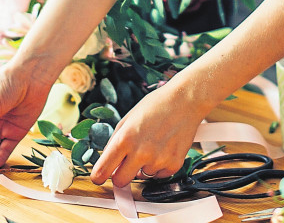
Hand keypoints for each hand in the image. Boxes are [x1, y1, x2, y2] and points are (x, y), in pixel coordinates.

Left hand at [90, 84, 205, 188]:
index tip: (98, 177)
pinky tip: (164, 148)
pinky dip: (159, 166)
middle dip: (120, 175)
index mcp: (125, 139)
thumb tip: (107, 163)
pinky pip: (159, 175)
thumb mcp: (127, 119)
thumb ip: (115, 142)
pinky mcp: (174, 165)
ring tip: (153, 145)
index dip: (98, 176)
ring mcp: (158, 160)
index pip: (102, 171)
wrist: (185, 101)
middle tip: (125, 165)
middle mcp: (141, 152)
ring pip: (142, 177)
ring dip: (143, 166)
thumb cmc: (156, 106)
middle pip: (120, 181)